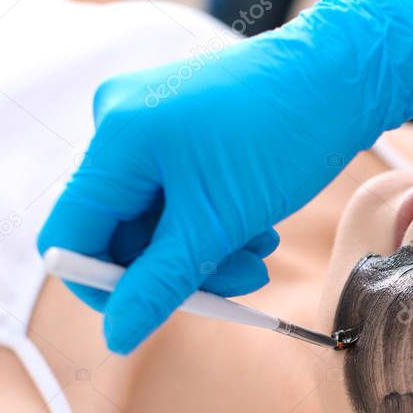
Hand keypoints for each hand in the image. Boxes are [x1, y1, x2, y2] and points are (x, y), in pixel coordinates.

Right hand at [38, 0, 412, 353]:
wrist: (341, 76)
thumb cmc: (283, 137)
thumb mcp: (218, 224)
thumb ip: (160, 283)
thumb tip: (117, 337)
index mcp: (117, 139)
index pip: (71, 234)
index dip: (101, 286)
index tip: (147, 315)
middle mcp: (121, 124)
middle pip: (119, 231)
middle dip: (176, 268)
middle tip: (237, 287)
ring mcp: (152, 122)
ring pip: (157, 220)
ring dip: (206, 252)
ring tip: (260, 256)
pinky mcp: (182, 127)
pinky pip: (179, 195)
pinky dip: (215, 223)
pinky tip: (258, 231)